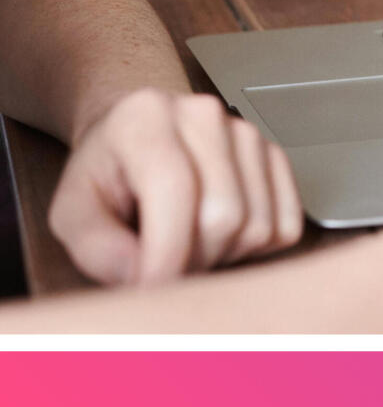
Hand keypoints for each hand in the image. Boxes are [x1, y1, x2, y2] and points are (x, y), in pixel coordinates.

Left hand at [47, 89, 303, 285]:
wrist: (137, 131)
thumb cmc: (107, 171)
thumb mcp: (72, 209)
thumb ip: (96, 247)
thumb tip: (142, 277)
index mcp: (147, 119)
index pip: (175, 190)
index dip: (166, 254)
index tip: (151, 291)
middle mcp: (205, 115)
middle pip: (225, 216)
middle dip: (193, 260)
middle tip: (163, 263)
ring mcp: (247, 132)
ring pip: (258, 224)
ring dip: (223, 255)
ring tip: (188, 244)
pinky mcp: (274, 154)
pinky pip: (286, 223)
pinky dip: (255, 247)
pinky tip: (221, 235)